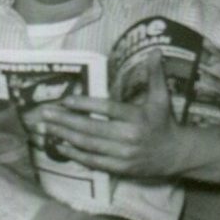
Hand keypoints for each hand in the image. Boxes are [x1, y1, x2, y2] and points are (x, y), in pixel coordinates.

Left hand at [24, 52, 186, 177]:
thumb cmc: (164, 122)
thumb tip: (154, 50)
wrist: (175, 154)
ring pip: (89, 145)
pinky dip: (75, 155)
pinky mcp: (120, 168)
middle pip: (92, 128)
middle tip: (44, 113)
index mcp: (137, 117)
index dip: (86, 105)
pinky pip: (93, 161)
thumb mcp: (162, 97)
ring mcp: (123, 155)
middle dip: (65, 121)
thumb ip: (155, 74)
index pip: (107, 110)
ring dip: (65, 136)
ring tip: (47, 128)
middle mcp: (128, 137)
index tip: (66, 100)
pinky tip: (60, 146)